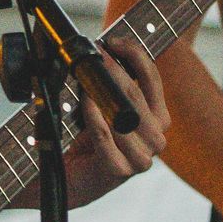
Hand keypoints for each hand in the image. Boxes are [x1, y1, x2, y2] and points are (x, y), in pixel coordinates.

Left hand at [58, 36, 170, 203]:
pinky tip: (86, 103)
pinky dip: (95, 118)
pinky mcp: (119, 172)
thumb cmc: (84, 139)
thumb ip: (109, 81)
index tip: (112, 42)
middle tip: (94, 56)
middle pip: (137, 95)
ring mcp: (141, 159)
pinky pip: (107, 137)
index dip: (135, 56)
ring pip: (125, 116)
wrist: (65, 179)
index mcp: (158, 120)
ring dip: (103, 94)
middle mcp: (156, 140)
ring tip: (85, 79)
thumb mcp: (101, 104)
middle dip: (114, 71)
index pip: (152, 80)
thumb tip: (100, 49)